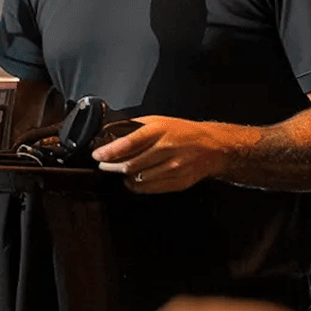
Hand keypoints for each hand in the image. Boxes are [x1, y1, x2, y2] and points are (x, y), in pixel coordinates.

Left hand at [90, 116, 238, 193]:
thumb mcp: (158, 121)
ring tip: (120, 171)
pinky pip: (150, 188)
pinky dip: (137, 185)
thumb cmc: (183, 132)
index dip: (109, 152)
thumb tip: (111, 135)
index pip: (128, 143)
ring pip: (138, 179)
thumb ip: (136, 128)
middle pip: (130, 165)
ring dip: (124, 177)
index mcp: (159, 131)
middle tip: (104, 165)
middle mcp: (167, 149)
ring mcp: (173, 167)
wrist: (212, 146)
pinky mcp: (178, 182)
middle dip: (111, 167)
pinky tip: (134, 179)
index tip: (98, 155)